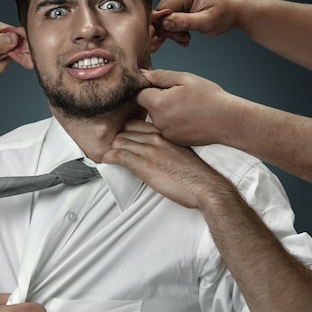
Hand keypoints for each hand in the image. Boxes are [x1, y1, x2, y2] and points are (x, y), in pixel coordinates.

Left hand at [103, 120, 231, 210]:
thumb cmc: (197, 174)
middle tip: (114, 151)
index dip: (127, 132)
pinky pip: (118, 156)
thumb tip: (156, 152)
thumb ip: (166, 147)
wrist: (205, 186)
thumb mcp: (181, 151)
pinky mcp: (142, 164)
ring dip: (112, 150)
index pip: (136, 124)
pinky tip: (106, 161)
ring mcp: (148, 150)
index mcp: (165, 133)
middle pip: (125, 131)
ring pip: (119, 142)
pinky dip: (109, 158)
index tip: (124, 141)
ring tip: (109, 157)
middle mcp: (155, 138)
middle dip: (118, 141)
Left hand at [137, 69, 237, 145]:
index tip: (163, 87)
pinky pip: (165, 128)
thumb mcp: (185, 79)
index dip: (149, 88)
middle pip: (147, 107)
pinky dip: (173, 122)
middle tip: (178, 96)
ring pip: (156, 118)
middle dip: (157, 100)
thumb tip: (142, 74)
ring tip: (186, 107)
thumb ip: (160, 76)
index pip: (139, 95)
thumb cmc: (210, 98)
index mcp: (159, 104)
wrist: (228, 121)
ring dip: (165, 111)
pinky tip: (188, 118)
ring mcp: (165, 133)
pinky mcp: (173, 140)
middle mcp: (158, 122)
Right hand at [155, 0, 241, 46]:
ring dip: (174, 31)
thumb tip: (164, 24)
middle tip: (184, 38)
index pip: (163, 9)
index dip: (164, 26)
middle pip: (162, 13)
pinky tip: (185, 34)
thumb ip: (184, 22)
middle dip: (171, 30)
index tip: (172, 38)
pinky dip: (177, 28)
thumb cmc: (225, 14)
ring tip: (187, 37)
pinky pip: (171, 17)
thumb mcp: (205, 21)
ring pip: (165, 17)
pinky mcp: (181, 2)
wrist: (234, 11)